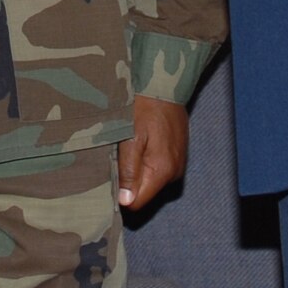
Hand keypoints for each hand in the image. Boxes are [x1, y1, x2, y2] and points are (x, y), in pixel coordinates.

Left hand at [116, 97, 189, 211]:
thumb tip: (126, 202)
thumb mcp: (131, 137)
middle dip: (128, 180)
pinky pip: (157, 168)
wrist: (165, 84)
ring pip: (149, 180)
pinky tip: (140, 142)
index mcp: (162, 171)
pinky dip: (146, 160)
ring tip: (129, 145)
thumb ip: (129, 170)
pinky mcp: (177, 154)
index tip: (109, 176)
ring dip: (136, 169)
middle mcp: (174, 173)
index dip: (121, 195)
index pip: (138, 203)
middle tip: (117, 155)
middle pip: (144, 192)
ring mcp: (178, 164)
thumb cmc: (145, 106)